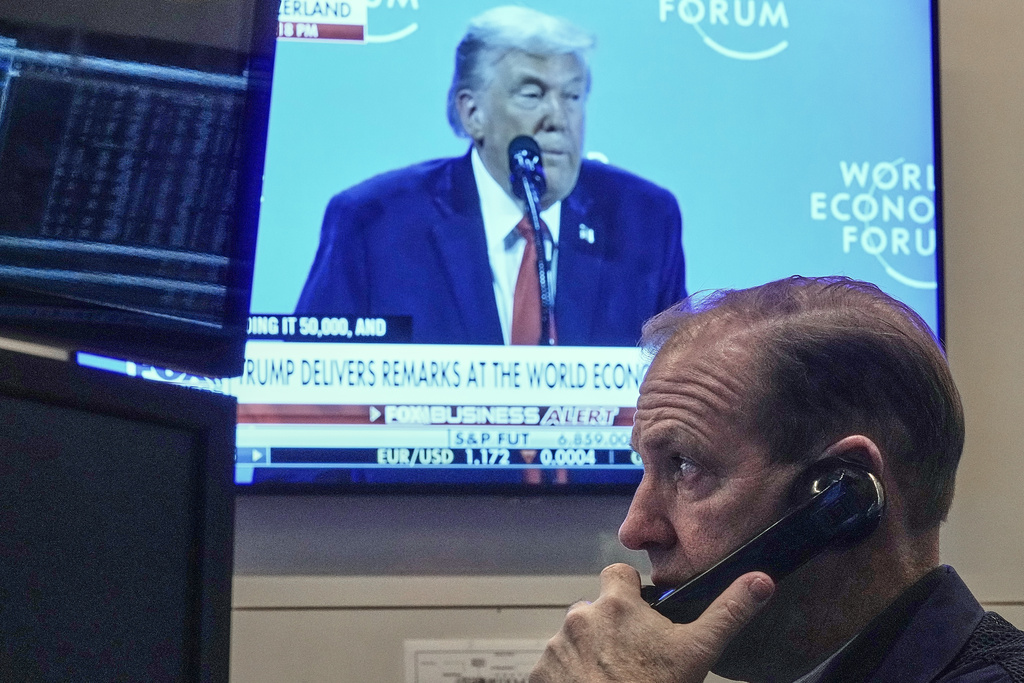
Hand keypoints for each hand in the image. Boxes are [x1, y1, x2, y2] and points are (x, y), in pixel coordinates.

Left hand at [529, 563, 773, 682]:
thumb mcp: (698, 651)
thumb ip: (728, 611)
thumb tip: (762, 580)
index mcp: (616, 603)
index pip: (617, 573)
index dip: (630, 590)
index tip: (643, 612)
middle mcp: (580, 616)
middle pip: (597, 610)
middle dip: (611, 628)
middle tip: (634, 658)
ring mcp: (556, 645)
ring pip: (576, 639)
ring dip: (591, 653)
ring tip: (613, 679)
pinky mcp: (541, 672)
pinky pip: (556, 666)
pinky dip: (570, 676)